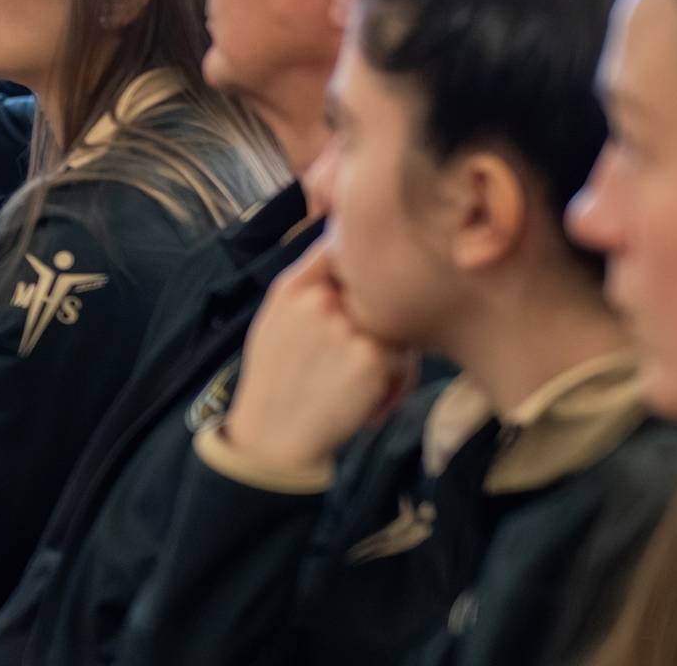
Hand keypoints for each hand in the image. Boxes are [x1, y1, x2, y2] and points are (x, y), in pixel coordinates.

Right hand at [220, 240, 412, 479]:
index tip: (358, 287)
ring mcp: (347, 327)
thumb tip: (343, 242)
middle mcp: (319, 300)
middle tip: (350, 353)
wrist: (274, 435)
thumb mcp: (274, 317)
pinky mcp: (373, 359)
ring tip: (357, 380)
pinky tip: (366, 397)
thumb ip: (308, 282)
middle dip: (374, 315)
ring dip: (388, 349)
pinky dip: (394, 378)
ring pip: (393, 323)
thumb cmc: (276, 376)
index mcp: (292, 287)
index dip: (354, 267)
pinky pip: (401, 356)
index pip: (337, 250)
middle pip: (373, 289)